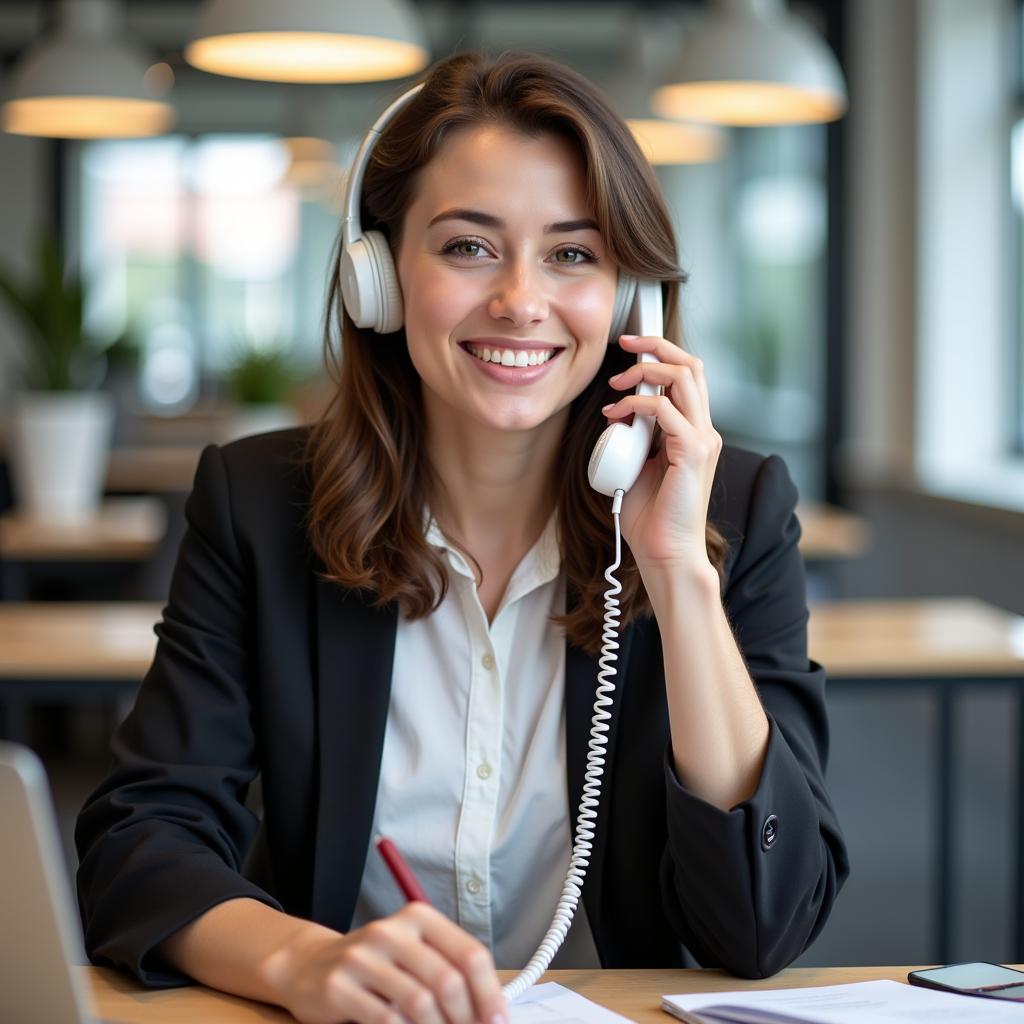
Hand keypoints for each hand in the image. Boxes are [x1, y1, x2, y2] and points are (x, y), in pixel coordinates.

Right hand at [270, 903, 507, 1023]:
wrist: (310, 966)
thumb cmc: (376, 965)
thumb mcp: (414, 955)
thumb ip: (449, 971)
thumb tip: (492, 1011)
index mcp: (419, 917)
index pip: (469, 954)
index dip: (489, 993)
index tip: (498, 1021)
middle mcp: (392, 930)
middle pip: (447, 981)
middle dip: (466, 1019)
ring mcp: (362, 957)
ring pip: (419, 1003)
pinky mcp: (339, 985)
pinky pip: (384, 1019)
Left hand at [601, 334, 721, 572]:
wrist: (665, 553)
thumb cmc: (651, 519)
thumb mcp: (638, 466)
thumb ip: (636, 439)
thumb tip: (617, 417)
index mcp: (694, 433)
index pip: (688, 377)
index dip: (661, 355)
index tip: (630, 350)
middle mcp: (704, 431)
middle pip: (692, 365)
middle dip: (657, 346)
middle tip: (625, 344)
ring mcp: (702, 440)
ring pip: (684, 377)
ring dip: (645, 371)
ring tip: (617, 383)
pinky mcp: (692, 452)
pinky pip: (665, 410)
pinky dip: (637, 404)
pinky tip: (616, 414)